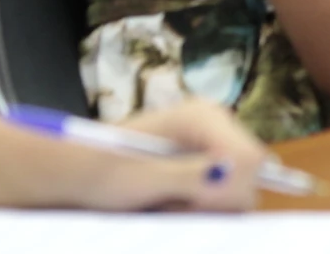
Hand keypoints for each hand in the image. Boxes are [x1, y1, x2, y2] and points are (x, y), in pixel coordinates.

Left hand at [86, 100, 270, 210]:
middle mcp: (217, 129)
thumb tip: (236, 177)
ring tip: (167, 206)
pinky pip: (225, 201)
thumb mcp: (145, 176)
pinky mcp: (208, 171)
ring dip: (206, 210)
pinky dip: (201, 212)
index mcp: (205, 117)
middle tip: (172, 206)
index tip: (195, 206)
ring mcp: (214, 150)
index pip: (250, 158)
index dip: (231, 189)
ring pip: (239, 194)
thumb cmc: (103, 170)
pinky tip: (171, 207)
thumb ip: (192, 176)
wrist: (79, 175)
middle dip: (215, 202)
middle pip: (250, 178)